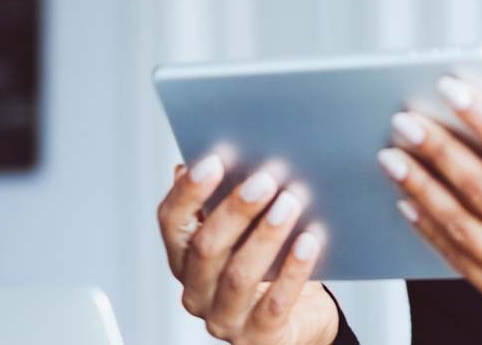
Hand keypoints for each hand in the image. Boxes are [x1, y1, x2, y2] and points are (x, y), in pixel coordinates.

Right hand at [157, 158, 339, 344]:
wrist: (301, 319)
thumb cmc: (272, 266)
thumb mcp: (249, 230)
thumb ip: (231, 198)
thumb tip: (227, 154)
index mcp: (185, 257)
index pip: (171, 222)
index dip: (189, 191)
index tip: (215, 159)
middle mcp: (196, 291)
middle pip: (206, 247)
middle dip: (236, 210)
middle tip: (267, 178)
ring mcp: (224, 319)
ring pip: (238, 275)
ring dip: (266, 236)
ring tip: (292, 203)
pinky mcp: (259, 338)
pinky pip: (274, 304)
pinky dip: (292, 271)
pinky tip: (309, 242)